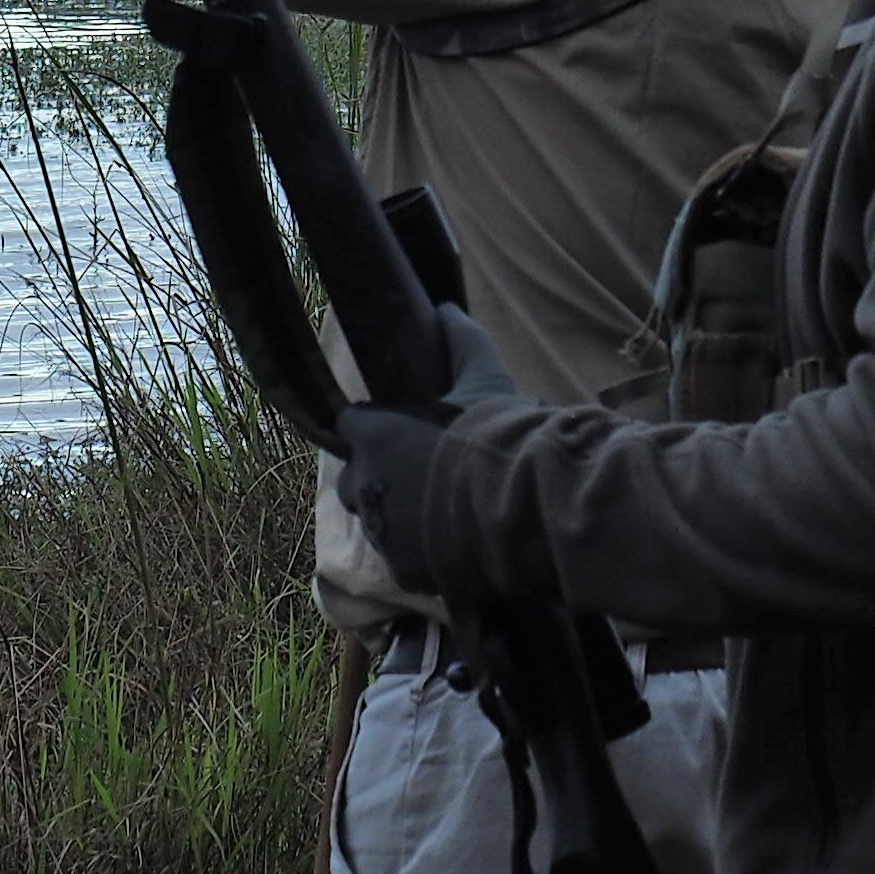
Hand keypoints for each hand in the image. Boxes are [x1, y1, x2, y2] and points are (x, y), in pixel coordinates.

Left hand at [331, 304, 520, 597]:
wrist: (522, 503)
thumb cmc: (496, 434)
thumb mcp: (483, 379)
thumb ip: (461, 341)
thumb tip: (445, 306)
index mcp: (373, 432)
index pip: (351, 426)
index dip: (375, 429)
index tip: (401, 434)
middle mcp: (364, 480)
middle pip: (354, 478)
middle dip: (378, 476)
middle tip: (421, 476)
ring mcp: (380, 528)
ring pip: (375, 520)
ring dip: (397, 514)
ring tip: (440, 512)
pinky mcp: (402, 567)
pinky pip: (401, 558)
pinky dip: (420, 553)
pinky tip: (452, 544)